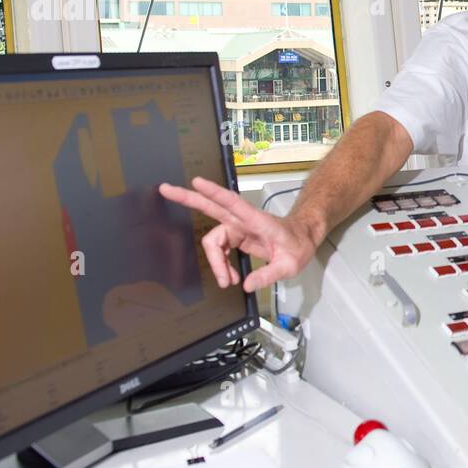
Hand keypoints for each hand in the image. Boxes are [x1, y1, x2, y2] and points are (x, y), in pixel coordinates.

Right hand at [159, 177, 319, 292]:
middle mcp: (244, 220)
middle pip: (212, 207)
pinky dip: (221, 264)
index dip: (215, 193)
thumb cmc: (298, 245)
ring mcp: (238, 227)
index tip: (197, 182)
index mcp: (259, 221)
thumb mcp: (290, 265)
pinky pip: (219, 248)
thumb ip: (269, 275)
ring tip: (228, 281)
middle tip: (165, 189)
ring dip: (216, 262)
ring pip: (213, 239)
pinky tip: (230, 276)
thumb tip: (247, 285)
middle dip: (188, 198)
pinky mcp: (236, 235)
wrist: (302, 239)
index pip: (234, 204)